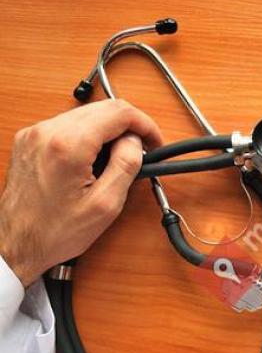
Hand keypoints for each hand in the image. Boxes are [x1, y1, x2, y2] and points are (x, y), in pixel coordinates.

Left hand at [0, 99, 162, 286]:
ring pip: (87, 113)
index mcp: (68, 145)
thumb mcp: (106, 204)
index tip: (154, 141)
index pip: (119, 112)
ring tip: (120, 156)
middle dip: (129, 125)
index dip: (145, 124)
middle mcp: (48, 132)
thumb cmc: (54, 231)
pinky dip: (89, 134)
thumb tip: (135, 141)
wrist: (16, 244)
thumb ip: (126, 164)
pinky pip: (69, 124)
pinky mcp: (30, 139)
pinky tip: (96, 157)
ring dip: (110, 130)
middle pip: (103, 107)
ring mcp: (35, 133)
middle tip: (143, 148)